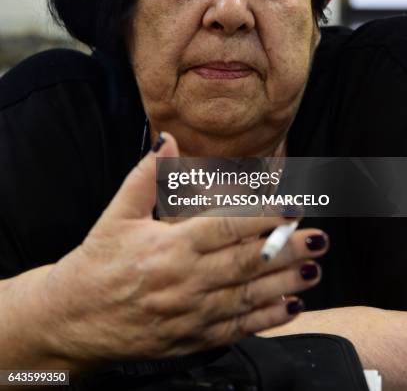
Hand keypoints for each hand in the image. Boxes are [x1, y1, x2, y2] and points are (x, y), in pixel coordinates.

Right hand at [41, 133, 327, 364]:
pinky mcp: (191, 338)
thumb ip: (146, 177)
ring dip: (285, 283)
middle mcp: (185, 281)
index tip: (290, 207)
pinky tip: (290, 307)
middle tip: (318, 236)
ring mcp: (191, 314)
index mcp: (169, 246)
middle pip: (246, 262)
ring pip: (248, 296)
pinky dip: (266, 318)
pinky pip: (236, 328)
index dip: (262, 217)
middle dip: (286, 249)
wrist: (72, 317)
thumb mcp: (117, 214)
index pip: (226, 228)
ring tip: (315, 268)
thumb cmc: (96, 262)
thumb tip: (166, 139)